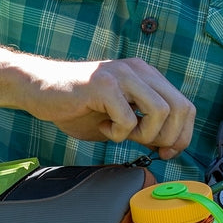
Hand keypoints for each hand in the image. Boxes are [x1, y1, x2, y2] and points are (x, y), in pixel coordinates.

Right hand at [0, 46, 194, 158]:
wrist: (37, 90)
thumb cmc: (75, 105)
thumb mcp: (117, 117)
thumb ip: (143, 125)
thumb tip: (169, 145)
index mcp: (146, 75)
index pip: (185, 105)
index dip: (183, 134)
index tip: (167, 151)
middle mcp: (138, 70)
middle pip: (179, 108)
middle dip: (169, 138)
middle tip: (146, 147)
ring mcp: (121, 75)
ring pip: (160, 112)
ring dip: (144, 134)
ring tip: (120, 134)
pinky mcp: (102, 85)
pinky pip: (127, 119)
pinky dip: (118, 133)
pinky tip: (101, 128)